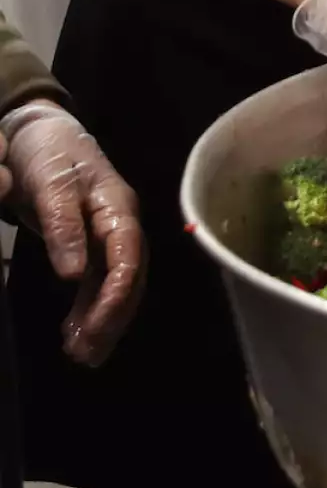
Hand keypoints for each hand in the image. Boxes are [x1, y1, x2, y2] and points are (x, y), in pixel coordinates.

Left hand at [0, 101, 144, 366]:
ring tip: (79, 354)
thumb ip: (63, 227)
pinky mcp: (89, 241)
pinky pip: (96, 282)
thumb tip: (73, 275)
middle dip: (111, 318)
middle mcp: (118, 224)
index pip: (128, 258)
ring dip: (100, 320)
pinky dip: (87, 308)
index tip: (94, 330)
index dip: (115, 297)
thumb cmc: (47, 153)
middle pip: (128, 278)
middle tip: (86, 355)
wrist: (36, 132)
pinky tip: (73, 332)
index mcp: (117, 208)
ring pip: (114, 284)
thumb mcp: (50, 184)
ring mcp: (105, 234)